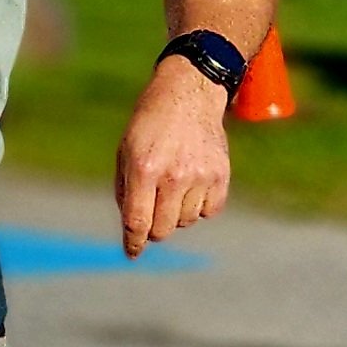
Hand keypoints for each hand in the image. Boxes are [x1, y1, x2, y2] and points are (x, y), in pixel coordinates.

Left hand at [115, 54, 231, 259]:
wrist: (188, 93)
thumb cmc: (150, 123)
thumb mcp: (126, 151)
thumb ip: (125, 191)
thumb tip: (132, 229)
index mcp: (144, 169)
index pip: (137, 222)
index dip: (133, 243)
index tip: (132, 253)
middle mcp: (173, 175)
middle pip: (163, 230)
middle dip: (154, 228)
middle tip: (152, 211)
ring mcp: (200, 176)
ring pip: (185, 221)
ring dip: (176, 213)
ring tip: (173, 186)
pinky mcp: (221, 175)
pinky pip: (209, 211)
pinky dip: (199, 206)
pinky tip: (192, 186)